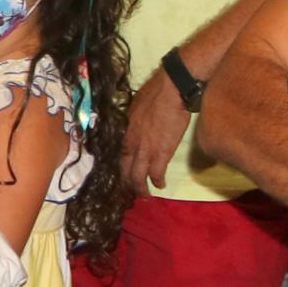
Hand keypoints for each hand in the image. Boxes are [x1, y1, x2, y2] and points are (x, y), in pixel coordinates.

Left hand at [122, 64, 190, 192]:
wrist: (170, 91)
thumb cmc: (154, 94)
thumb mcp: (134, 107)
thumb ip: (132, 121)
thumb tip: (134, 124)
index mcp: (124, 132)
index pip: (117, 156)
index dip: (119, 167)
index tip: (122, 175)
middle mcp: (131, 144)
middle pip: (125, 170)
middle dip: (127, 183)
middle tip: (131, 191)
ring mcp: (145, 150)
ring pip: (138, 176)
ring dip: (141, 188)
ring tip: (145, 195)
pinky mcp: (161, 152)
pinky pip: (156, 173)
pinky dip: (158, 181)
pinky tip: (160, 185)